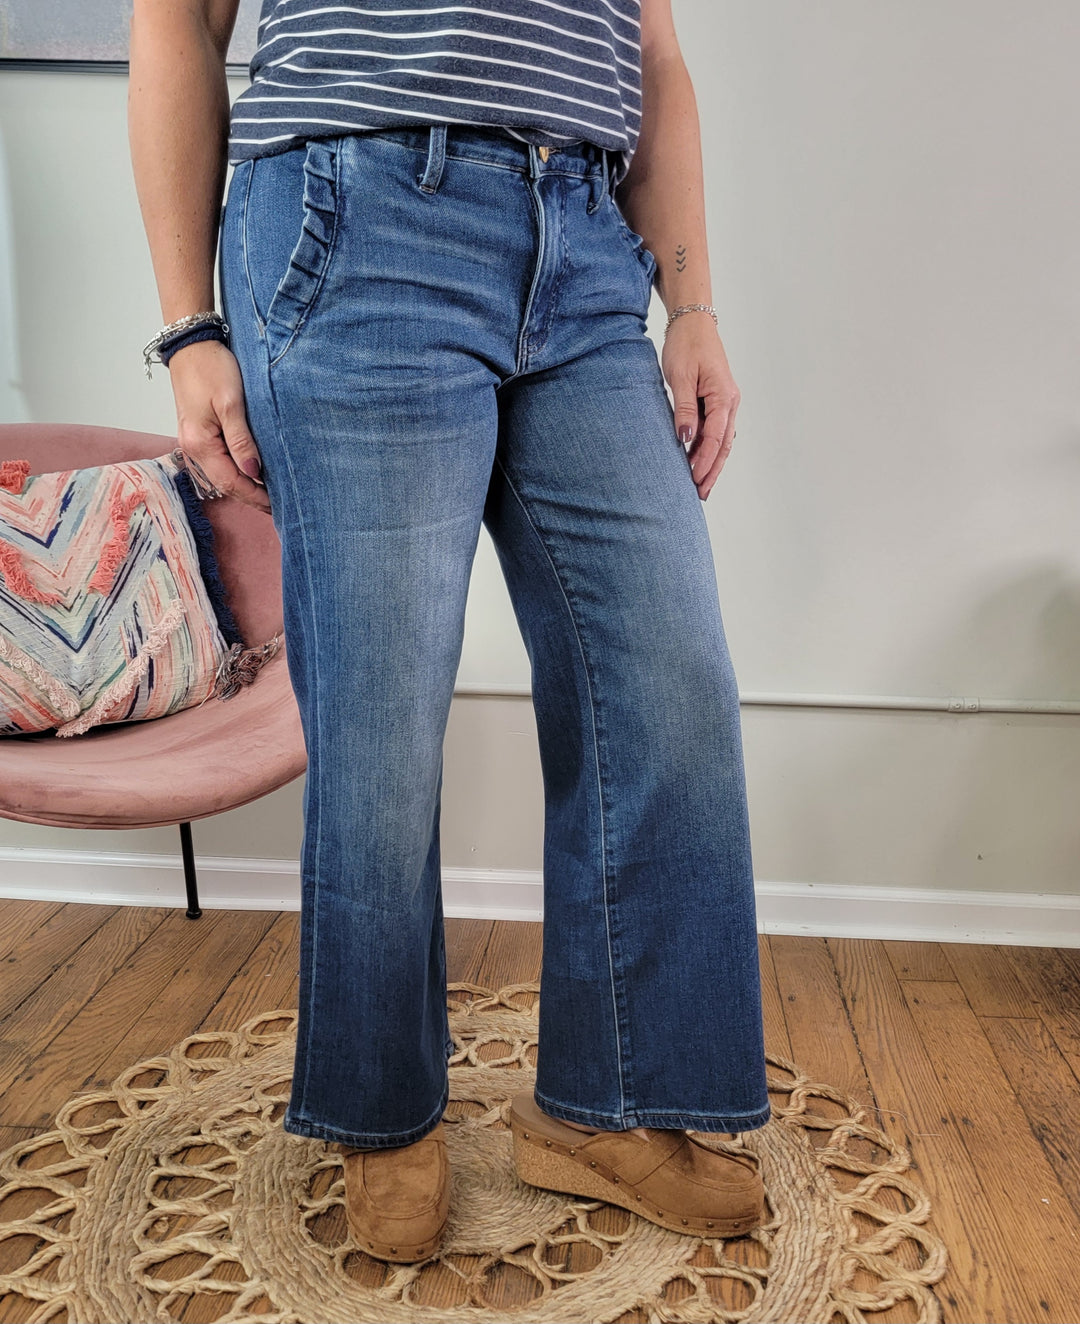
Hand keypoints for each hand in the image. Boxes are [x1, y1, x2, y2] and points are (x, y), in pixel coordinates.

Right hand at [168, 339, 271, 514]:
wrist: (191, 344)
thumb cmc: (210, 367)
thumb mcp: (231, 403)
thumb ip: (242, 440)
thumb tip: (253, 472)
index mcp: (200, 443)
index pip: (231, 482)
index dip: (255, 497)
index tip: (277, 506)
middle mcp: (193, 448)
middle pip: (225, 483)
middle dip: (251, 496)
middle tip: (278, 506)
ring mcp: (194, 441)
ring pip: (222, 474)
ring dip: (244, 485)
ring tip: (269, 494)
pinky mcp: (199, 433)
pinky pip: (219, 461)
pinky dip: (236, 471)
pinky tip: (252, 473)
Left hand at [660, 312, 739, 500]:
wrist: (692, 323)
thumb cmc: (686, 345)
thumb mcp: (680, 376)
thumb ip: (684, 408)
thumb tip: (685, 438)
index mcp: (723, 396)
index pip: (716, 436)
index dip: (705, 460)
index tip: (694, 479)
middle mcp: (729, 402)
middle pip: (724, 445)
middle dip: (712, 470)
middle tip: (701, 494)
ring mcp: (725, 403)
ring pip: (721, 440)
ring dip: (711, 463)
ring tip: (700, 485)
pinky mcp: (716, 402)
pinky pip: (715, 431)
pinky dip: (707, 448)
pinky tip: (697, 462)